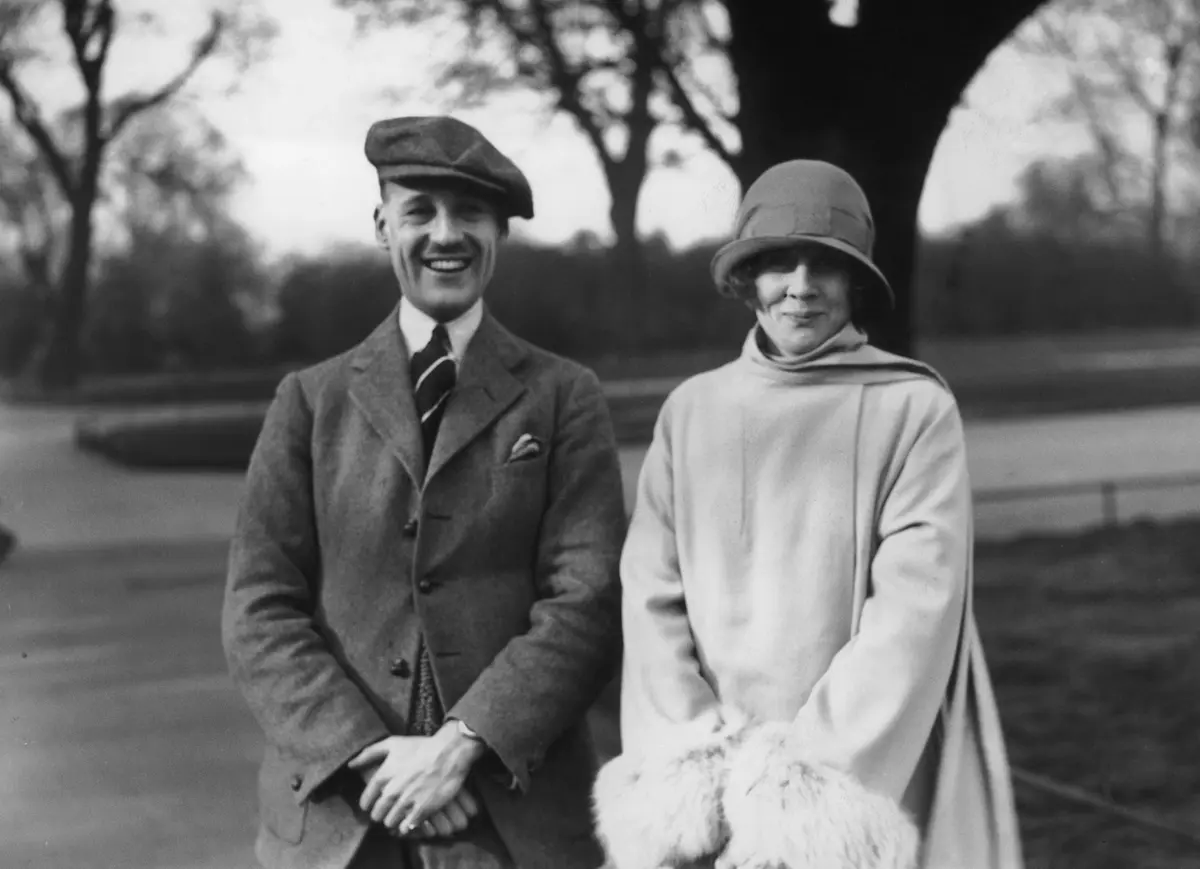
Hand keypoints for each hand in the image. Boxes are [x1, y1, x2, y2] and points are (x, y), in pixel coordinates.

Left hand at [348, 725, 485, 834]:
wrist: (449, 752)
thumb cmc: (421, 747)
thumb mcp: (393, 743)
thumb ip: (369, 754)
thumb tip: (350, 765)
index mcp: (383, 776)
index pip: (365, 800)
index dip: (369, 804)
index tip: (375, 803)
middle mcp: (392, 791)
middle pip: (377, 814)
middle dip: (382, 813)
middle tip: (390, 810)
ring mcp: (406, 802)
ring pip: (390, 822)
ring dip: (394, 820)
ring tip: (401, 815)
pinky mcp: (421, 810)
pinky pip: (406, 827)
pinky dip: (407, 826)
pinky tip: (412, 820)